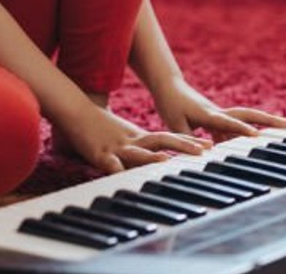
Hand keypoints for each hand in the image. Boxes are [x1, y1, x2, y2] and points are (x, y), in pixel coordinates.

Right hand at [56, 100, 211, 173]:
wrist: (76, 111)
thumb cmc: (100, 125)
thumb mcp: (125, 135)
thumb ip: (141, 146)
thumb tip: (157, 156)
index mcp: (139, 138)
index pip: (168, 138)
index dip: (188, 142)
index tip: (209, 146)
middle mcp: (132, 142)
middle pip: (161, 141)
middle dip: (183, 147)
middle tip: (204, 151)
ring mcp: (116, 148)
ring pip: (138, 153)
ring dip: (151, 158)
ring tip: (166, 162)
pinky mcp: (99, 155)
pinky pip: (109, 164)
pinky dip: (116, 170)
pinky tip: (120, 174)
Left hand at [152, 77, 285, 141]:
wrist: (169, 87)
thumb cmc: (170, 105)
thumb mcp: (174, 123)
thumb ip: (189, 138)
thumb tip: (205, 151)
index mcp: (208, 114)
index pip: (228, 122)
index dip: (241, 129)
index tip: (256, 136)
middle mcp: (218, 113)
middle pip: (246, 115)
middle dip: (267, 120)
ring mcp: (220, 115)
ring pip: (246, 119)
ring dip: (264, 122)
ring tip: (285, 128)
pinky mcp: (218, 119)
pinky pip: (236, 127)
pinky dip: (248, 132)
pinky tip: (260, 140)